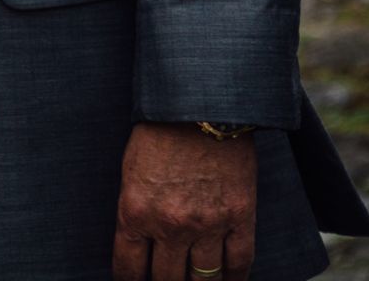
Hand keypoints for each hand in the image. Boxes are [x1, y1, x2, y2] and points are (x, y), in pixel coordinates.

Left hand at [112, 122, 257, 280]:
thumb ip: (135, 209)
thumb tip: (137, 242)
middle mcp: (170, 226)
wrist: (200, 103)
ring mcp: (208, 224)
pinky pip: (239, 263)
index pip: (128, 269)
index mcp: (135, 212)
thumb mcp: (129, 170)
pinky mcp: (240, 216)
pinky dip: (234, 279)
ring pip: (203, 279)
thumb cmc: (159, 131)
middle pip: (166, 280)